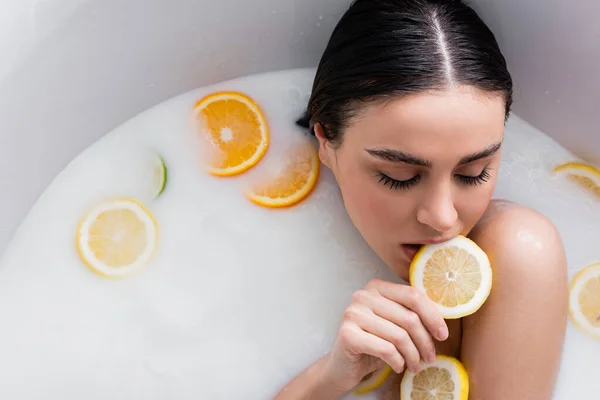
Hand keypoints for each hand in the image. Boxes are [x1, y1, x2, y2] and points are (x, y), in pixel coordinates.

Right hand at [321, 279, 448, 392]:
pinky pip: (386, 349)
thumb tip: (443, 317)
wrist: (342, 365)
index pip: (413, 295)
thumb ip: (411, 314)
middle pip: (409, 318)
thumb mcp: (394, 325)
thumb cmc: (374, 344)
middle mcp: (363, 296)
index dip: (433, 316)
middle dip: (425, 342)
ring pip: (399, 336)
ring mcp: (353, 314)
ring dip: (413, 356)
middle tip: (430, 358)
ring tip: (415, 366)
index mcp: (377, 287)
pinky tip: (398, 366)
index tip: (442, 335)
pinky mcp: (348, 335)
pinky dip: (398, 362)